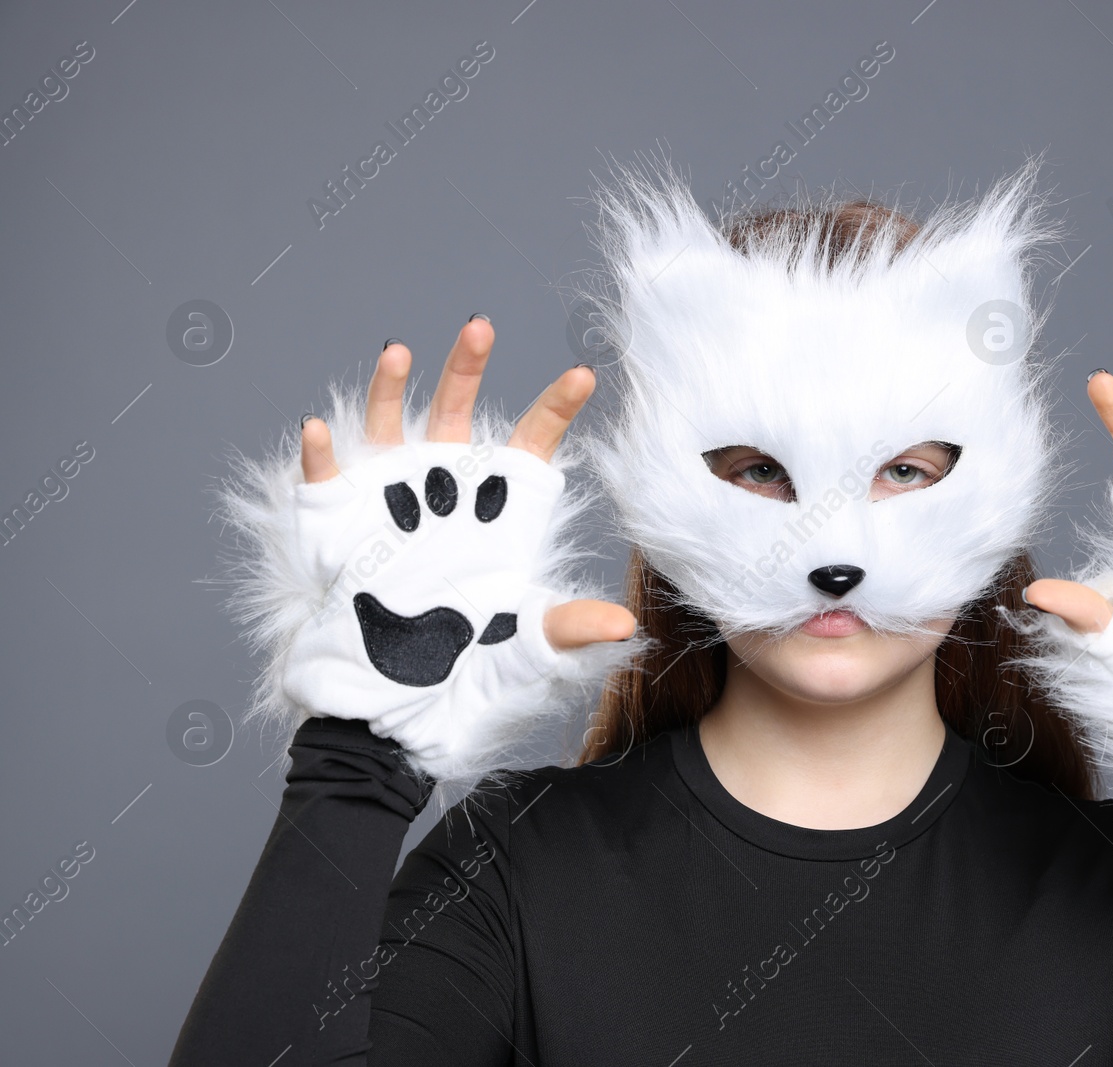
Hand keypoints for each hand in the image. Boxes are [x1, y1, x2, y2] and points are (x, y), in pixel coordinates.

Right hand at [273, 316, 637, 779]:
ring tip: (397, 352)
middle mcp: (446, 492)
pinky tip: (319, 432)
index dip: (555, 408)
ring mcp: (392, 501)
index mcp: (498, 512)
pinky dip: (321, 456)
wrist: (394, 707)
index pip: (532, 444)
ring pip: (390, 425)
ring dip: (390, 387)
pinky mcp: (340, 524)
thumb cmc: (464, 675)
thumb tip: (625, 626)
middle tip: (480, 327)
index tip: (583, 375)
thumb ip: (567, 629)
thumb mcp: (522, 650)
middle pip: (458, 412)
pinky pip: (326, 479)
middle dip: (467, 368)